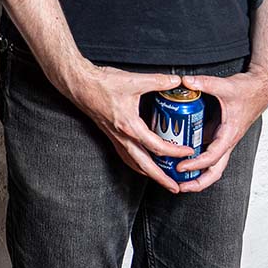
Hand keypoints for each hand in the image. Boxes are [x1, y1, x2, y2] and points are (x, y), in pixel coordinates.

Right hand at [58, 62, 191, 192]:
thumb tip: (176, 81)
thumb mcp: (133, 81)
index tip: (189, 151)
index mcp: (129, 125)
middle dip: (161, 178)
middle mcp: (121, 136)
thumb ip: (157, 81)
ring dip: (149, 174)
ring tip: (162, 180)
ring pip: (133, 163)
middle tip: (175, 187)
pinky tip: (142, 164)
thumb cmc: (101, 83)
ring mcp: (114, 137)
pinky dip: (136, 164)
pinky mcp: (110, 134)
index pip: (156, 146)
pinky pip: (125, 156)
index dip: (175, 151)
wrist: (79, 84)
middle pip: (144, 165)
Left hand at [175, 66, 267, 192]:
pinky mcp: (219, 134)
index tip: (180, 167)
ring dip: (197, 173)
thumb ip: (204, 83)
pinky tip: (179, 156)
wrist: (260, 88)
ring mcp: (223, 139)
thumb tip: (185, 81)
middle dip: (199, 182)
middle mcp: (227, 140)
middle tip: (179, 187)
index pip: (213, 156)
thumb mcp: (225, 86)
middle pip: (215, 170)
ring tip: (177, 177)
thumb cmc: (247, 90)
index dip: (196, 164)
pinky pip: (207, 150)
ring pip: (213, 164)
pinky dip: (196, 157)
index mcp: (230, 134)